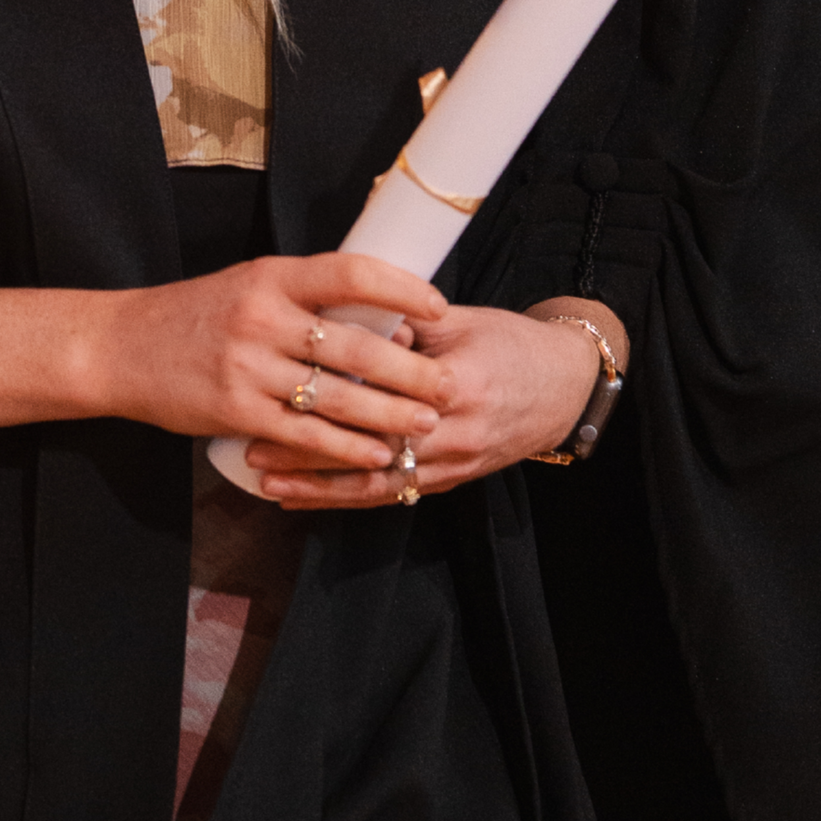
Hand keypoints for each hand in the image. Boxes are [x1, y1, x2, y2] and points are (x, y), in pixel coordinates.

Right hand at [88, 253, 454, 474]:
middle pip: (356, 347)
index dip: (401, 289)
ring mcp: (248, 367)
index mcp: (272, 276)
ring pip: (338, 397)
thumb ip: (302, 296)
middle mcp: (263, 318)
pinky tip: (374, 454)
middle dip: (411, 371)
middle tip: (449, 386)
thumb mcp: (248, 285)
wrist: (120, 347)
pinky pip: (305, 435)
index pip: (351, 273)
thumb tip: (375, 310)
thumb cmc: (192, 315)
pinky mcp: (235, 411)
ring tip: (425, 424)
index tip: (437, 308)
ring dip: (389, 416)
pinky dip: (345, 448)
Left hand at [244, 299, 620, 510]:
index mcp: (456, 384)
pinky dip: (344, 500)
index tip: (281, 391)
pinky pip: (391, 496)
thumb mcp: (463, 322)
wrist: (568, 387)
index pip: (381, 394)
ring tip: (267, 483)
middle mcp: (454, 432)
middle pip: (369, 446)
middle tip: (252, 446)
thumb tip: (346, 320)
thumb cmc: (514, 343)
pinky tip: (303, 501)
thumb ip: (405, 325)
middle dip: (308, 450)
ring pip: (375, 482)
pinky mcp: (452, 481)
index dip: (329, 397)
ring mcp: (454, 464)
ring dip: (318, 486)